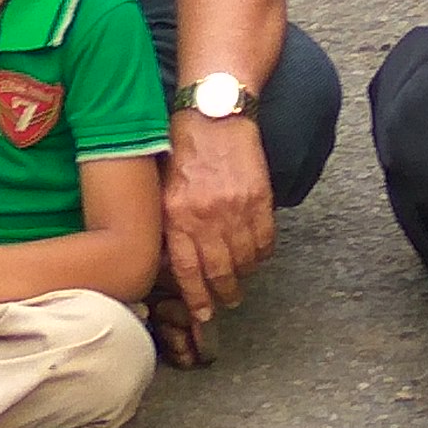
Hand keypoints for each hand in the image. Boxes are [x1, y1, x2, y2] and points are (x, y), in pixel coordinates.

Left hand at [160, 105, 275, 332]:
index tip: (204, 315)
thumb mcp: (162, 187)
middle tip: (228, 302)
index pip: (187, 271)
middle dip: (224, 293)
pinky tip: (257, 255)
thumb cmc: (182, 147)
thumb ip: (169, 223)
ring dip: (244, 276)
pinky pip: (265, 240)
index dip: (197, 298)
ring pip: (245, 260)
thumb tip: (172, 260)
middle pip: (219, 272)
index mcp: (176, 215)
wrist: (214, 113)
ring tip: (242, 281)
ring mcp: (235, 209)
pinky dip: (262, 253)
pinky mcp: (259, 199)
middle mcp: (206, 217)